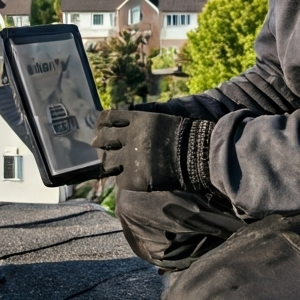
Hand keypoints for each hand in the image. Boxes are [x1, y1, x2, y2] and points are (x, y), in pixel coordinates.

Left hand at [91, 109, 216, 194]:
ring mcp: (131, 159)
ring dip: (109, 164)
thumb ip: (139, 123)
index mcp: (137, 120)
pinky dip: (122, 179)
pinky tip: (127, 178)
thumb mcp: (159, 120)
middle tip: (100, 148)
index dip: (102, 124)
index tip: (100, 128)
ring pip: (107, 163)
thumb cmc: (184, 136)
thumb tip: (124, 126)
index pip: (108, 119)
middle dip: (100, 144)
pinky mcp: (136, 179)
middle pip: (103, 140)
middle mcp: (130, 138)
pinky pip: (120, 180)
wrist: (200, 154)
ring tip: (110, 166)